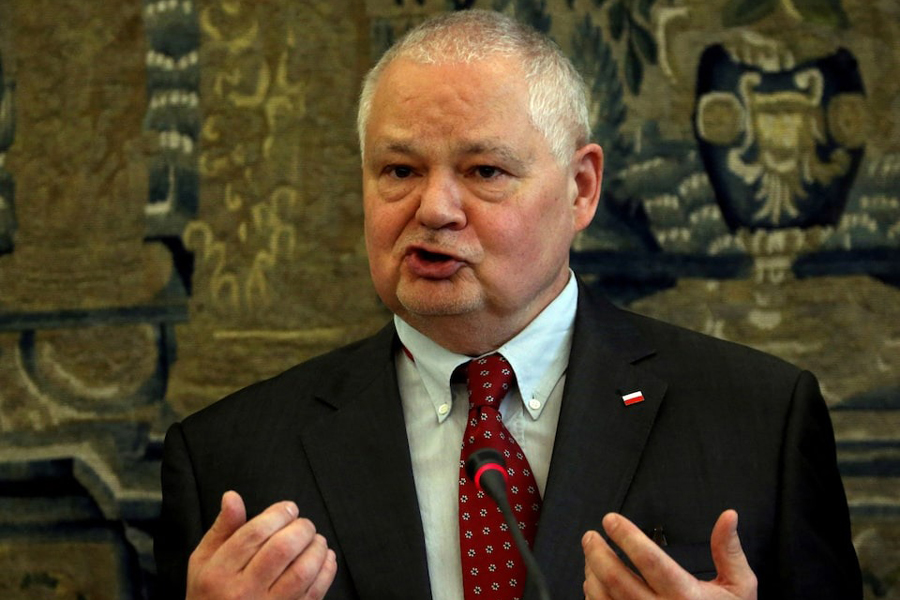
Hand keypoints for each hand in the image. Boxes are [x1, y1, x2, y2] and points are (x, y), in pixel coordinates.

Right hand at [187, 491, 336, 599]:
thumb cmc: (209, 594)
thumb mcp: (204, 561)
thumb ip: (222, 528)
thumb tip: (232, 497)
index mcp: (219, 573)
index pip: (254, 533)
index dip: (278, 514)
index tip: (289, 508)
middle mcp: (242, 592)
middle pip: (282, 549)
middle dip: (301, 528)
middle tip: (305, 524)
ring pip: (302, 571)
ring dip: (316, 549)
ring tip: (316, 540)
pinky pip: (314, 593)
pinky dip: (326, 571)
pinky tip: (325, 559)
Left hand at [582, 510, 756, 599]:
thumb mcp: (739, 587)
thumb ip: (729, 551)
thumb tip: (728, 516)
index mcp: (686, 596)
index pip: (650, 560)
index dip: (627, 536)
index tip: (610, 519)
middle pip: (617, 579)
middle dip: (597, 552)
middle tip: (590, 535)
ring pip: (604, 597)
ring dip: (592, 572)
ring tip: (591, 554)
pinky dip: (593, 594)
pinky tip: (594, 580)